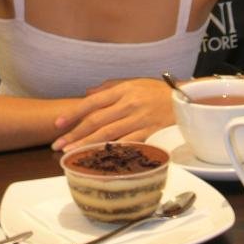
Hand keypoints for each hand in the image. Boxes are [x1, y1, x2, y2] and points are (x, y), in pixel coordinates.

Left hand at [51, 78, 173, 151]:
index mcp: (124, 90)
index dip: (74, 113)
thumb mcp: (133, 82)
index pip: (93, 102)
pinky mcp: (150, 134)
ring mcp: (140, 120)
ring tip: (71, 154)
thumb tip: (87, 94)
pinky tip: (99, 160)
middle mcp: (129, 104)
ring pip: (109, 135)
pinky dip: (112, 152)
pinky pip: (127, 145)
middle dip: (75, 134)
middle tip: (58, 145)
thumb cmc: (156, 92)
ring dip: (88, 146)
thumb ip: (109, 87)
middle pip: (97, 121)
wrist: (185, 101)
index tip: (58, 124)